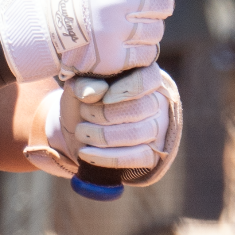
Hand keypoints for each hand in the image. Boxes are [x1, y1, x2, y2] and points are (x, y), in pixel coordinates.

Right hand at [0, 0, 200, 81]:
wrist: (47, 31)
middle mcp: (113, 1)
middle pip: (164, 3)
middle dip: (158, 6)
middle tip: (143, 8)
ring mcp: (114, 31)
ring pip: (158, 30)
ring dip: (150, 29)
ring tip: (131, 28)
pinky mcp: (114, 57)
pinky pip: (149, 53)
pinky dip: (144, 50)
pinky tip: (128, 44)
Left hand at [24, 66, 182, 186]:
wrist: (77, 133)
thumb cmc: (83, 103)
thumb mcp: (77, 88)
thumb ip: (84, 83)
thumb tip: (98, 90)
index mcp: (143, 76)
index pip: (148, 79)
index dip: (127, 88)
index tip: (104, 97)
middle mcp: (157, 102)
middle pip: (140, 108)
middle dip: (106, 114)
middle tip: (84, 113)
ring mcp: (158, 129)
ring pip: (137, 133)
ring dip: (103, 135)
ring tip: (81, 132)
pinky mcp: (152, 155)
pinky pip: (136, 158)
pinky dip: (108, 157)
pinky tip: (86, 153)